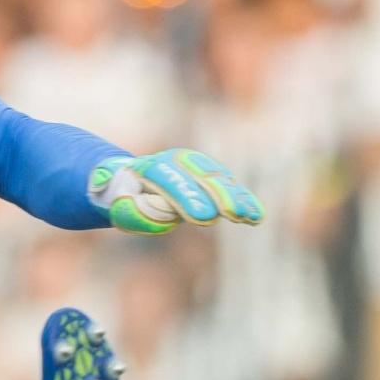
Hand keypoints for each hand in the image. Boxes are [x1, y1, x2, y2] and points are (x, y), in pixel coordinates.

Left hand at [89, 150, 264, 234]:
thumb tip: (165, 217)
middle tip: (234, 214)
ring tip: (252, 217)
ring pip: (219, 180)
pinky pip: (230, 187)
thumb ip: (139, 212)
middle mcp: (177, 161)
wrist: (133, 179)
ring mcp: (196, 167)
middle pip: (201, 177)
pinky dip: (243, 200)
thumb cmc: (126, 198)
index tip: (204, 218)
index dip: (189, 199)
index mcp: (151, 167)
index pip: (171, 181)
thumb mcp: (123, 207)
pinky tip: (256, 216)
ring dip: (237, 198)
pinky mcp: (211, 176)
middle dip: (219, 196)